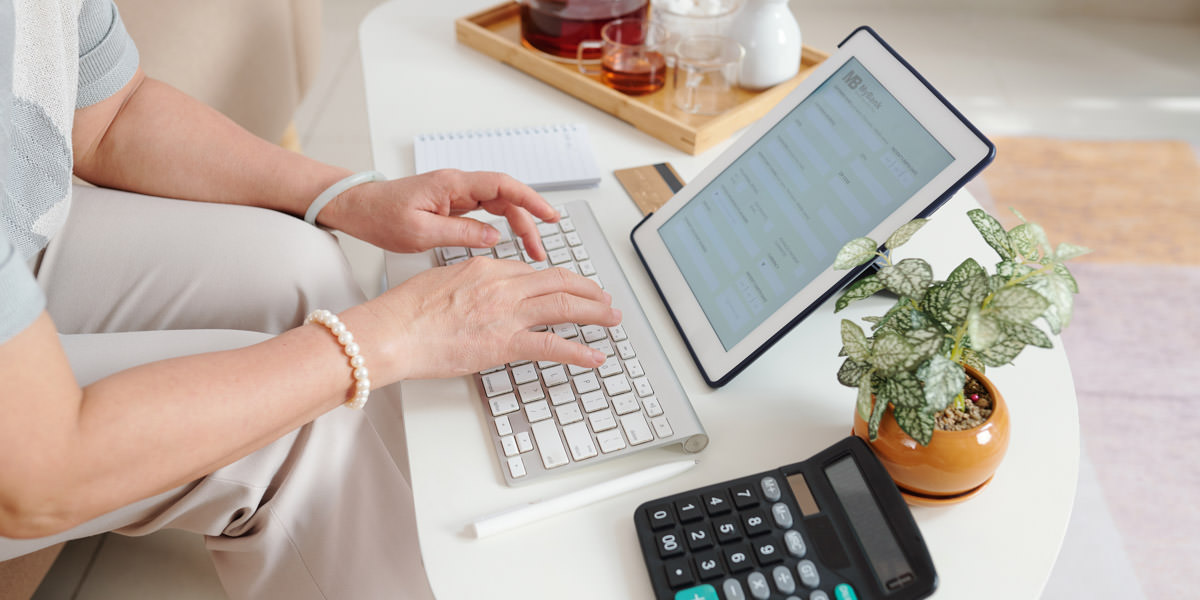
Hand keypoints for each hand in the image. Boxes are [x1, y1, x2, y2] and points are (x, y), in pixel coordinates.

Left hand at [320, 169, 557, 260]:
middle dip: (529, 221)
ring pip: (499, 205)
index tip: (549, 215)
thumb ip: (460, 233)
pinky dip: (503, 226)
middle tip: (540, 249)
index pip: (503, 186)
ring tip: (531, 251)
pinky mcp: (453, 205)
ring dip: (518, 226)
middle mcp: (458, 185)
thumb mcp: (419, 232)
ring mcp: (456, 194)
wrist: (357, 208)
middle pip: (507, 197)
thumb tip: (494, 237)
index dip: (530, 199)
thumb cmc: (380, 216)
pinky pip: (486, 212)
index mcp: (452, 185)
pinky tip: (510, 242)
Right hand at [352, 257, 620, 381]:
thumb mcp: (441, 279)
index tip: (568, 288)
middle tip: (604, 298)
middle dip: (587, 289)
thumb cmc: (405, 311)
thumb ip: (468, 282)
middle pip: (558, 281)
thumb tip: (479, 292)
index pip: (532, 272)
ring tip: (611, 318)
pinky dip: (578, 351)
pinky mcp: (504, 343)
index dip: (556, 281)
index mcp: (486, 266)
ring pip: (564, 306)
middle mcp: (502, 285)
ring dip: (594, 313)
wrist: (391, 331)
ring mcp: (506, 313)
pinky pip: (552, 345)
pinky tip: (594, 357)